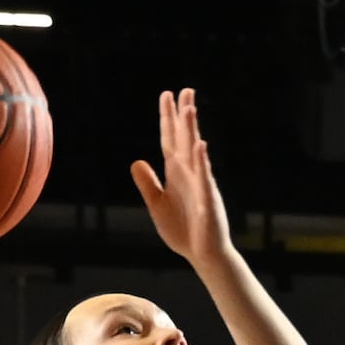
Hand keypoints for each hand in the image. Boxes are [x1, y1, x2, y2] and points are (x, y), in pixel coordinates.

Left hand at [128, 89, 233, 265]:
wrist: (201, 254)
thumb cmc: (182, 230)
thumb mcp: (156, 204)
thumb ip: (147, 183)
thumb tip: (136, 161)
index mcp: (175, 173)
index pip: (170, 139)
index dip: (167, 118)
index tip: (167, 95)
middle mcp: (189, 173)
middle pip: (184, 138)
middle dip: (184, 114)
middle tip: (185, 90)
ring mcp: (200, 184)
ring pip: (195, 152)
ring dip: (192, 130)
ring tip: (190, 108)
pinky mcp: (207, 199)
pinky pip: (204, 177)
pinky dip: (201, 161)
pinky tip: (199, 145)